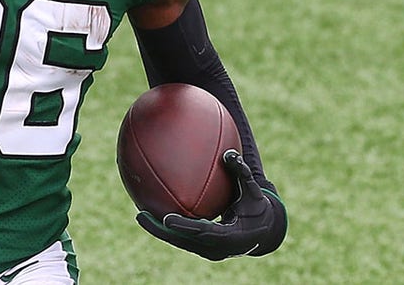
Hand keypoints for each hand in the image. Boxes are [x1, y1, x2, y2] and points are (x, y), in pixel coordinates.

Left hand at [136, 150, 286, 259]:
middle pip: (184, 241)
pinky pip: (182, 238)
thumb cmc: (257, 208)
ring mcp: (208, 250)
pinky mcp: (202, 248)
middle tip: (140, 216)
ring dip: (159, 230)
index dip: (185, 226)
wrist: (263, 232)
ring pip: (180, 241)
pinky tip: (153, 212)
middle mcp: (216, 248)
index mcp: (230, 237)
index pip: (204, 232)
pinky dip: (169, 227)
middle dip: (161, 231)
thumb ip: (241, 174)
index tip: (167, 219)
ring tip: (140, 215)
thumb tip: (229, 154)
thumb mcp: (253, 192)